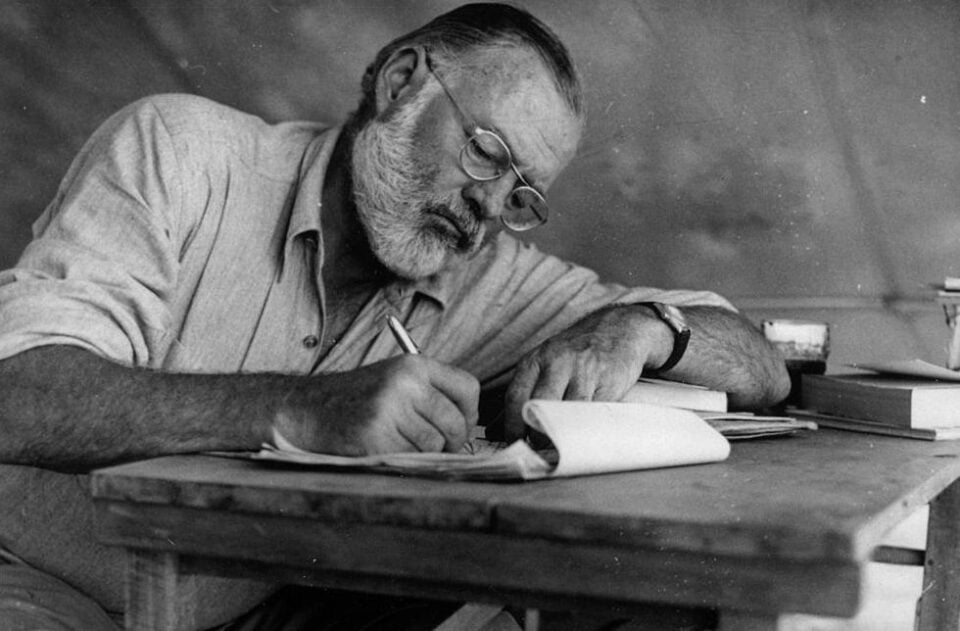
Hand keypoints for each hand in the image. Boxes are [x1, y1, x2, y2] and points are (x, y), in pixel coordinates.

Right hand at [274, 356, 479, 454]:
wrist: (308, 409)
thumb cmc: (357, 399)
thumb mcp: (395, 379)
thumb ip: (431, 393)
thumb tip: (469, 425)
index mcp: (414, 364)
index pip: (468, 388)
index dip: (469, 413)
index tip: (460, 425)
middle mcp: (405, 383)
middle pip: (456, 422)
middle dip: (452, 442)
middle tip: (438, 447)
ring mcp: (390, 410)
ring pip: (435, 445)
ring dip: (424, 453)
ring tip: (403, 444)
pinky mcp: (376, 438)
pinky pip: (410, 458)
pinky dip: (403, 461)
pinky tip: (386, 449)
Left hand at [503, 305, 671, 440]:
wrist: (619, 328)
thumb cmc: (575, 353)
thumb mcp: (544, 365)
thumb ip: (521, 396)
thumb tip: (493, 431)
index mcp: (536, 359)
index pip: (516, 397)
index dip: (512, 427)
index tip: (514, 445)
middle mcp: (558, 362)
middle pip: (539, 405)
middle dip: (536, 434)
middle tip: (537, 450)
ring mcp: (585, 370)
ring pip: (568, 411)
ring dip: (562, 435)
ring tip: (559, 447)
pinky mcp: (610, 381)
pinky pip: (594, 412)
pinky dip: (586, 428)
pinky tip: (582, 435)